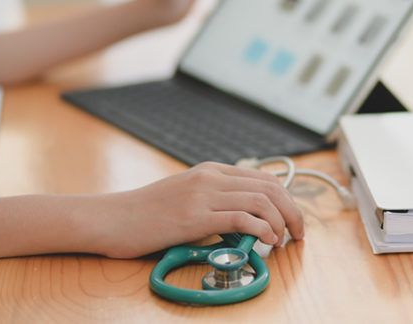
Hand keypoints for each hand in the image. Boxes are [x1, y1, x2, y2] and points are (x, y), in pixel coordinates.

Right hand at [93, 162, 303, 258]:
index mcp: (212, 171)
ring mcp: (203, 194)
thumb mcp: (187, 196)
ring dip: (281, 221)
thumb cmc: (148, 213)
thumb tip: (246, 221)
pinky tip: (265, 241)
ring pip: (260, 200)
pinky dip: (261, 229)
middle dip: (292, 211)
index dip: (287, 199)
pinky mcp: (194, 216)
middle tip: (298, 233)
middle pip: (269, 187)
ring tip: (284, 240)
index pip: (264, 178)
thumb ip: (215, 201)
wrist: (113, 218)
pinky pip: (241, 218)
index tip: (292, 220)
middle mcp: (211, 177)